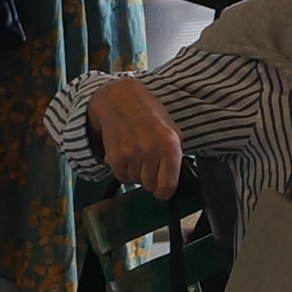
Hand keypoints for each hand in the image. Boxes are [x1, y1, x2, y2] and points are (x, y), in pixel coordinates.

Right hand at [85, 75, 183, 195]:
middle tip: (149, 163)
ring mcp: (132, 154)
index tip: (163, 190)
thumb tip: (176, 177)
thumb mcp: (172, 129)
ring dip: (137, 173)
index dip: (165, 192)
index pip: (168, 186)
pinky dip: (125, 170)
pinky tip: (127, 155)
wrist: (119, 99)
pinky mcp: (115, 156)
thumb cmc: (148, 113)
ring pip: (136, 181)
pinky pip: (122, 177)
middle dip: (150, 178)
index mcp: (170, 146)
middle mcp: (151, 151)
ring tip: (137, 154)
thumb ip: (176, 153)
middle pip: (151, 185)